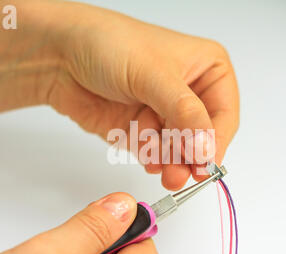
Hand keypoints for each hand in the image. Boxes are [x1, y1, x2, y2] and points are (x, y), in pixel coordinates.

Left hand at [0, 0, 238, 190]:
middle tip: (183, 175)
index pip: (224, 114)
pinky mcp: (144, 130)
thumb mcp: (154, 74)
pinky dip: (154, 160)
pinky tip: (148, 157)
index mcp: (206, 69)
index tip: (205, 162)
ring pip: (181, 151)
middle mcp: (189, 93)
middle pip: (204, 137)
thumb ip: (184, 113)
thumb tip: (207, 147)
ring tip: (166, 172)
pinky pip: (158, 154)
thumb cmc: (110, 45)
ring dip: (173, 164)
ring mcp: (165, 113)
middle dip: (192, 157)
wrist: (60, 55)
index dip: (216, 140)